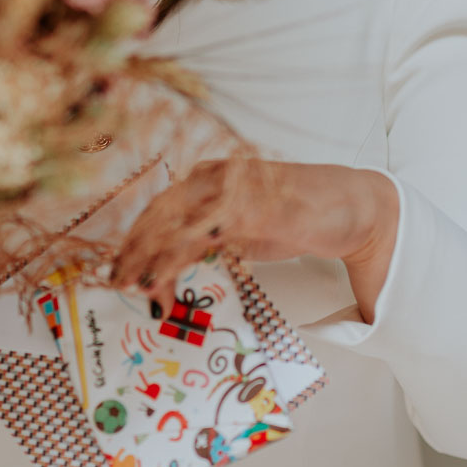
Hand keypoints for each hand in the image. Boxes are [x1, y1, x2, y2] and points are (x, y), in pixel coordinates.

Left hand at [111, 160, 398, 322]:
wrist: (351, 209)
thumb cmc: (299, 216)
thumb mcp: (243, 231)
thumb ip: (210, 240)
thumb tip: (175, 265)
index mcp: (210, 178)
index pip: (161, 207)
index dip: (136, 237)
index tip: (120, 266)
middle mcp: (213, 178)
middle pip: (156, 214)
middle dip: (132, 250)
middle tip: (115, 281)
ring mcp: (228, 191)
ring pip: (168, 225)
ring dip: (143, 260)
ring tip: (130, 288)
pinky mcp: (243, 209)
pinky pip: (193, 238)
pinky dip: (168, 262)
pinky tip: (157, 283)